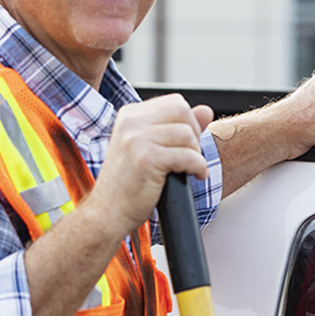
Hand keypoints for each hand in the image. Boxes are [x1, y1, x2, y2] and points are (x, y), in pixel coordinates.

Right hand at [86, 95, 212, 238]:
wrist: (107, 212)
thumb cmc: (128, 184)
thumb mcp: (151, 148)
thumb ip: (178, 127)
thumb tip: (206, 110)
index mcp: (130, 115)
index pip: (175, 103)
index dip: (188, 123)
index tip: (183, 144)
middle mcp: (131, 122)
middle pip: (183, 111)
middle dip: (193, 134)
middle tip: (188, 156)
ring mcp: (136, 139)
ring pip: (187, 134)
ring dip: (195, 154)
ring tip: (187, 169)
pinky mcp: (147, 158)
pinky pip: (189, 156)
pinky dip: (198, 168)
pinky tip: (194, 176)